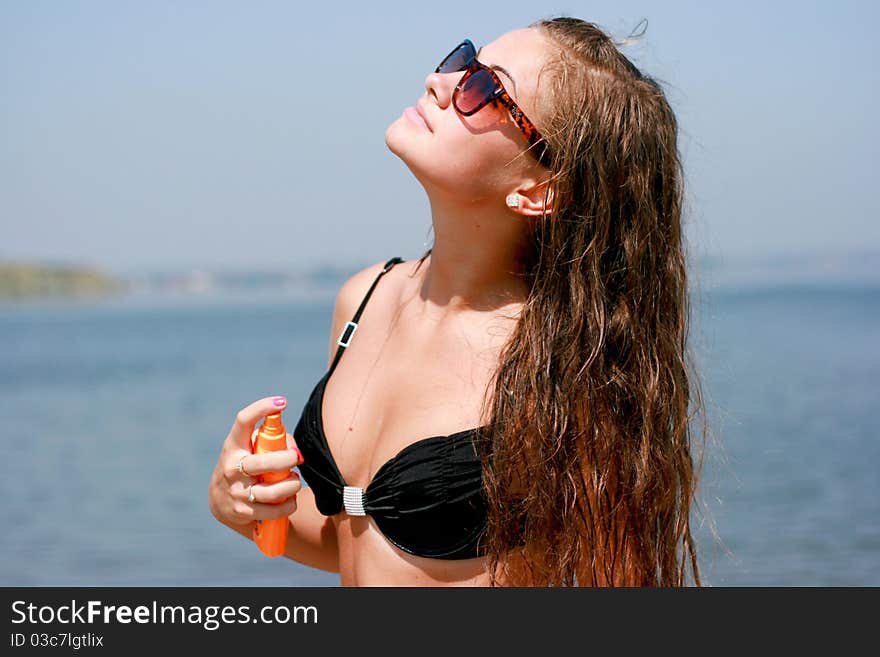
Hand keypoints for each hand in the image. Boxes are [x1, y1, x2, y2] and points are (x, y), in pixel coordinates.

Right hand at [208, 396, 303, 528]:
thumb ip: (274, 441)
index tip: (281, 402)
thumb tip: (296, 450)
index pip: (243, 421)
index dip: (261, 408)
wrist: (222, 502)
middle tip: (296, 458)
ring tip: (294, 481)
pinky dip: (288, 504)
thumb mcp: (252, 448)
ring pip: (272, 490)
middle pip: (263, 463)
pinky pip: (274, 510)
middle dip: (286, 460)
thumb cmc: (247, 465)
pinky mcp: (242, 512)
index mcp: (234, 445)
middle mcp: (231, 466)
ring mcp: (235, 491)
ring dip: (291, 485)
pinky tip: (289, 499)